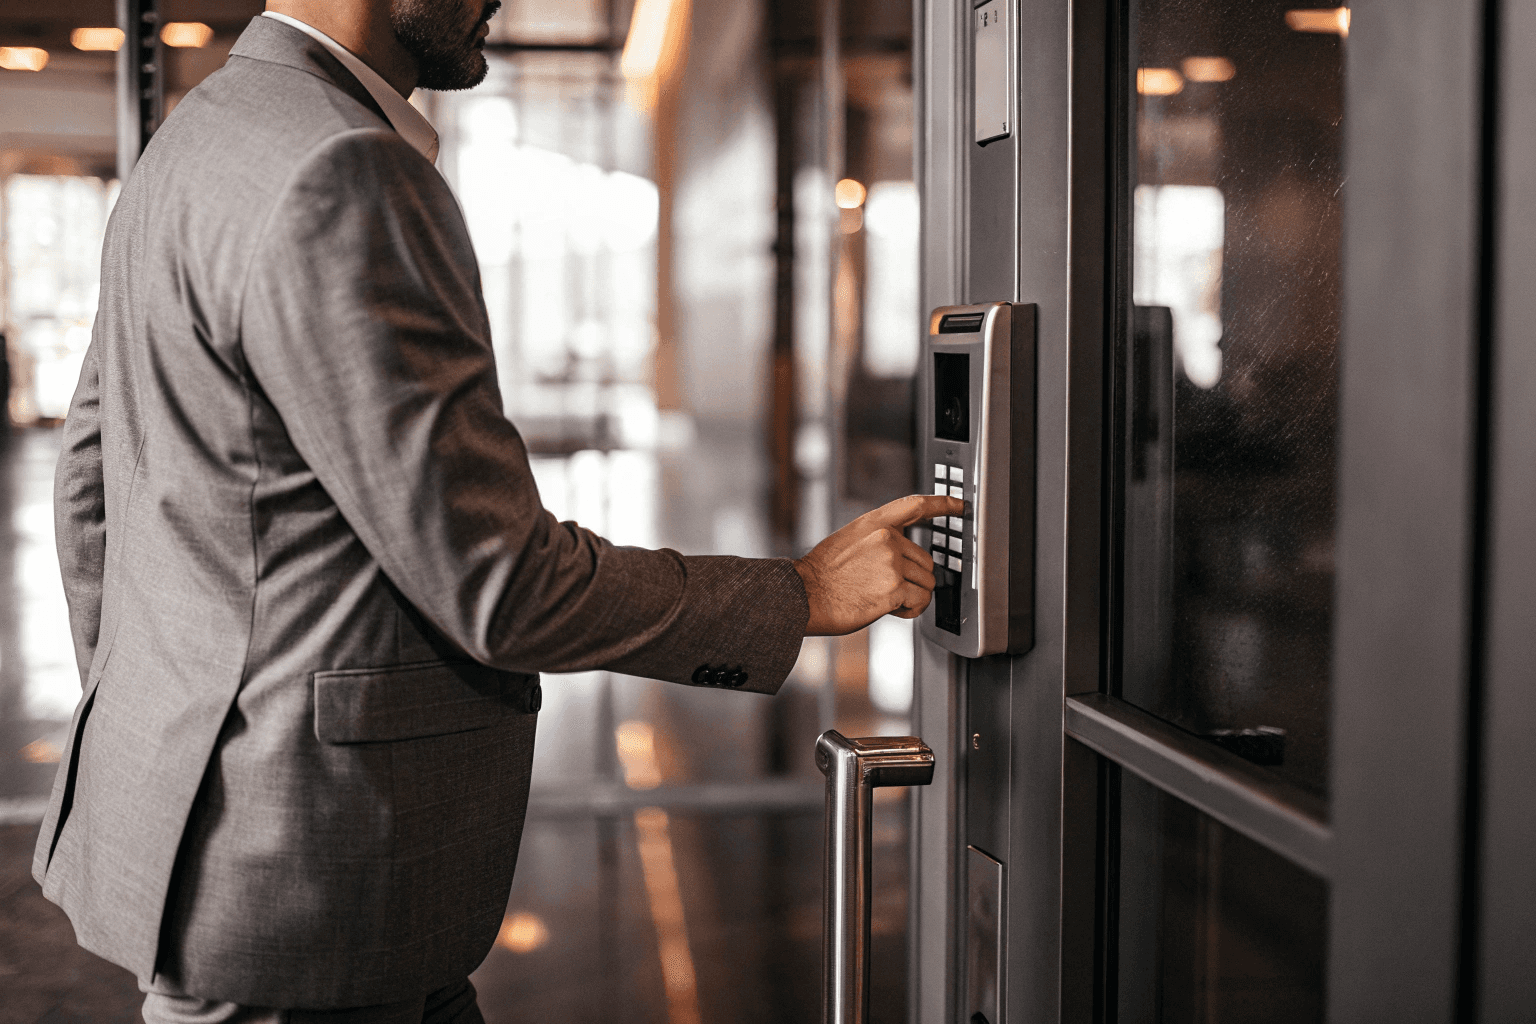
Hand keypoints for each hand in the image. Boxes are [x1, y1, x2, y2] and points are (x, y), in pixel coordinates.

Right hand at [793, 493, 964, 635]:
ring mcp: (891, 563)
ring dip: (912, 596)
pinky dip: (910, 611)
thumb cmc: (821, 576)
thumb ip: (877, 541)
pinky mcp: (894, 588)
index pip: (915, 506)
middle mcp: (886, 539)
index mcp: (874, 523)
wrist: (803, 596)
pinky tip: (891, 610)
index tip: (959, 504)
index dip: (942, 504)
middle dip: (912, 579)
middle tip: (884, 587)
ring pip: (926, 584)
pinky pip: (920, 602)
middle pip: (926, 561)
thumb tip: (900, 557)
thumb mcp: (848, 541)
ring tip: (883, 598)